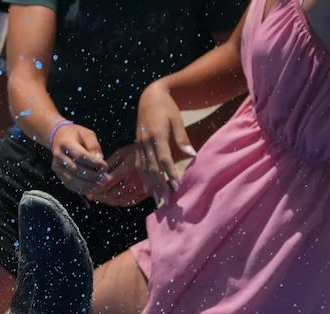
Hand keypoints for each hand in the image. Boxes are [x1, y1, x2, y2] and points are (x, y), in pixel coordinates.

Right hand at [49, 124, 108, 196]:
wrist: (57, 137)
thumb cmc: (75, 135)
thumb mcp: (86, 134)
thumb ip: (93, 145)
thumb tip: (100, 159)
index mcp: (66, 143)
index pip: (80, 155)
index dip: (93, 163)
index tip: (105, 167)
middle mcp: (59, 156)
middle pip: (76, 169)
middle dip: (92, 176)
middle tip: (104, 179)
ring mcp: (57, 167)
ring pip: (72, 180)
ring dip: (87, 185)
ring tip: (99, 186)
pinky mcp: (58, 175)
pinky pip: (69, 184)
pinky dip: (80, 189)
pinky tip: (90, 189)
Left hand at [86, 144, 148, 206]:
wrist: (159, 155)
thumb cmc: (138, 151)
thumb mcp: (122, 152)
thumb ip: (110, 164)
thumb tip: (97, 175)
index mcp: (129, 168)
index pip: (108, 183)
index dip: (97, 189)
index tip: (88, 191)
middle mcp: (135, 180)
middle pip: (113, 194)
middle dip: (100, 197)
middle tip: (91, 196)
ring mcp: (142, 188)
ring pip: (120, 200)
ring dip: (107, 201)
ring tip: (99, 198)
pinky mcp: (146, 193)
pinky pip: (129, 202)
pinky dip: (118, 203)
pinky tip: (111, 199)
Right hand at [135, 82, 194, 205]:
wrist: (150, 96)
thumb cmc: (167, 107)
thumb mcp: (178, 120)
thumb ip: (183, 138)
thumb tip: (192, 155)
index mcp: (157, 135)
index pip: (164, 159)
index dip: (170, 174)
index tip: (176, 187)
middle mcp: (146, 141)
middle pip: (152, 168)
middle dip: (159, 185)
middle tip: (166, 200)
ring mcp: (140, 144)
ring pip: (144, 169)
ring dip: (150, 185)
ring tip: (157, 199)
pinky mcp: (137, 145)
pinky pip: (139, 165)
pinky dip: (143, 177)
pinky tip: (147, 188)